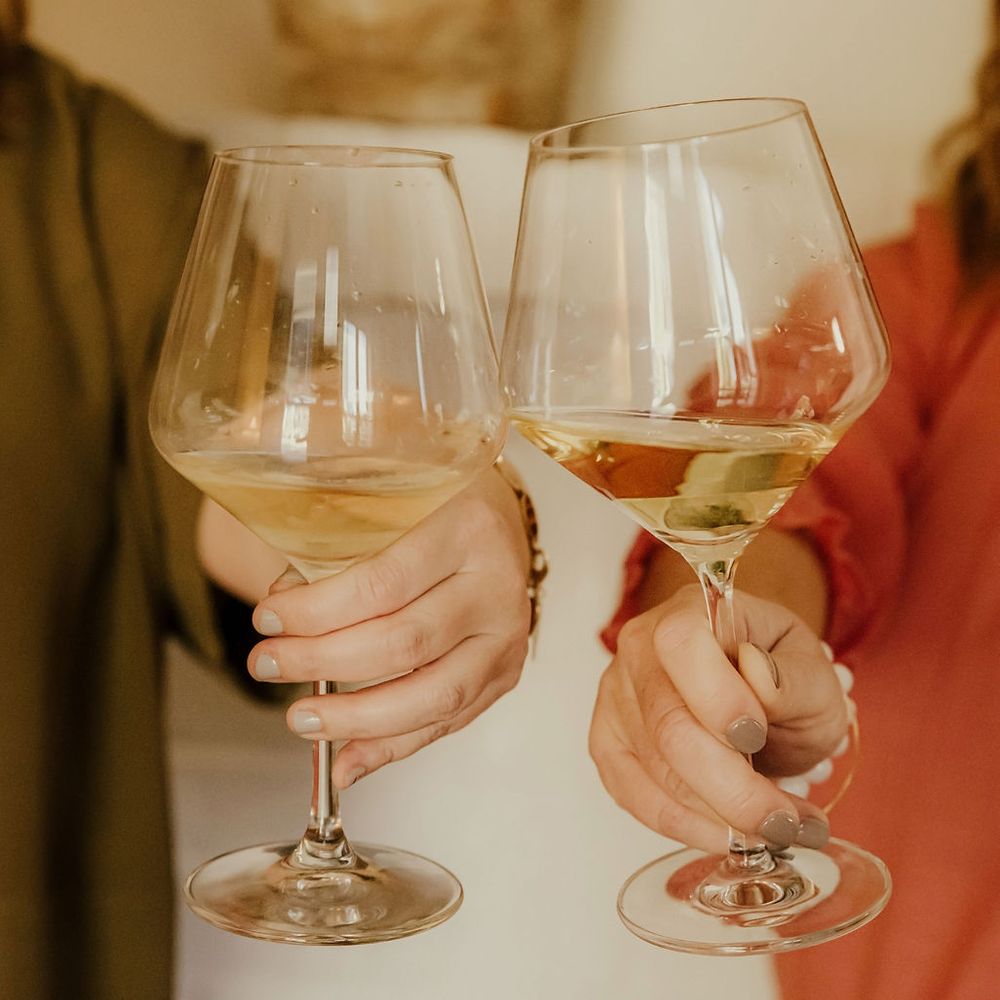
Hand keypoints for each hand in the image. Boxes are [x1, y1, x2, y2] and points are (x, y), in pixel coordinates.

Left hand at [244, 467, 531, 788]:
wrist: (492, 515)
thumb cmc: (430, 503)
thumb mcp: (385, 493)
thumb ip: (334, 540)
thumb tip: (284, 605)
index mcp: (468, 525)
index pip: (383, 583)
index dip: (317, 612)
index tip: (267, 619)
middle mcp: (498, 582)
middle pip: (405, 643)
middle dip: (323, 663)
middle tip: (268, 664)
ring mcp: (508, 634)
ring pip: (434, 695)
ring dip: (358, 719)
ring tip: (302, 719)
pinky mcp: (506, 671)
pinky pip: (448, 722)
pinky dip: (392, 747)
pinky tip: (347, 758)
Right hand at [589, 584, 846, 853]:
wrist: (760, 697)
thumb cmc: (784, 676)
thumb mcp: (812, 670)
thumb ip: (792, 677)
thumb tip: (757, 677)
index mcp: (692, 610)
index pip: (682, 644)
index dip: (715, 695)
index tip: (759, 736)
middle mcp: (639, 649)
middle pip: (669, 727)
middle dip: (734, 789)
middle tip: (789, 823)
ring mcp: (617, 698)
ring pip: (656, 771)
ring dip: (722, 817)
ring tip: (779, 830)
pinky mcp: (609, 744)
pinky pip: (635, 797)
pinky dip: (688, 827)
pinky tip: (731, 834)